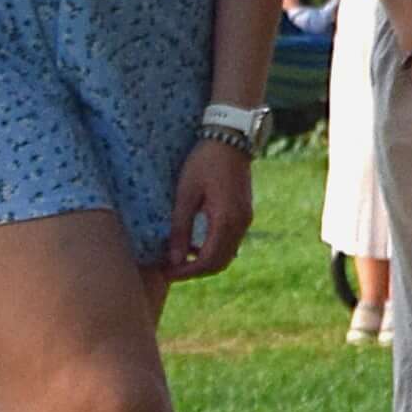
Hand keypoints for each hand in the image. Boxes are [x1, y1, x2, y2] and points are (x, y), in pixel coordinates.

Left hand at [165, 138, 252, 279]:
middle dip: (196, 271)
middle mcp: (240, 223)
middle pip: (220, 263)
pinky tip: (194, 245)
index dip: (186, 272)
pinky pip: (230, 241)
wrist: (231, 138)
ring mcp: (245, 219)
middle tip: (170, 270)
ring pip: (227, 254)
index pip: (208, 260)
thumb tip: (174, 259)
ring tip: (179, 259)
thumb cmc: (204, 162)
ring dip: (205, 261)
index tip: (166, 273)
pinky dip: (213, 250)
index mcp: (226, 219)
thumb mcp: (186, 193)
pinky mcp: (244, 213)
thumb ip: (181, 228)